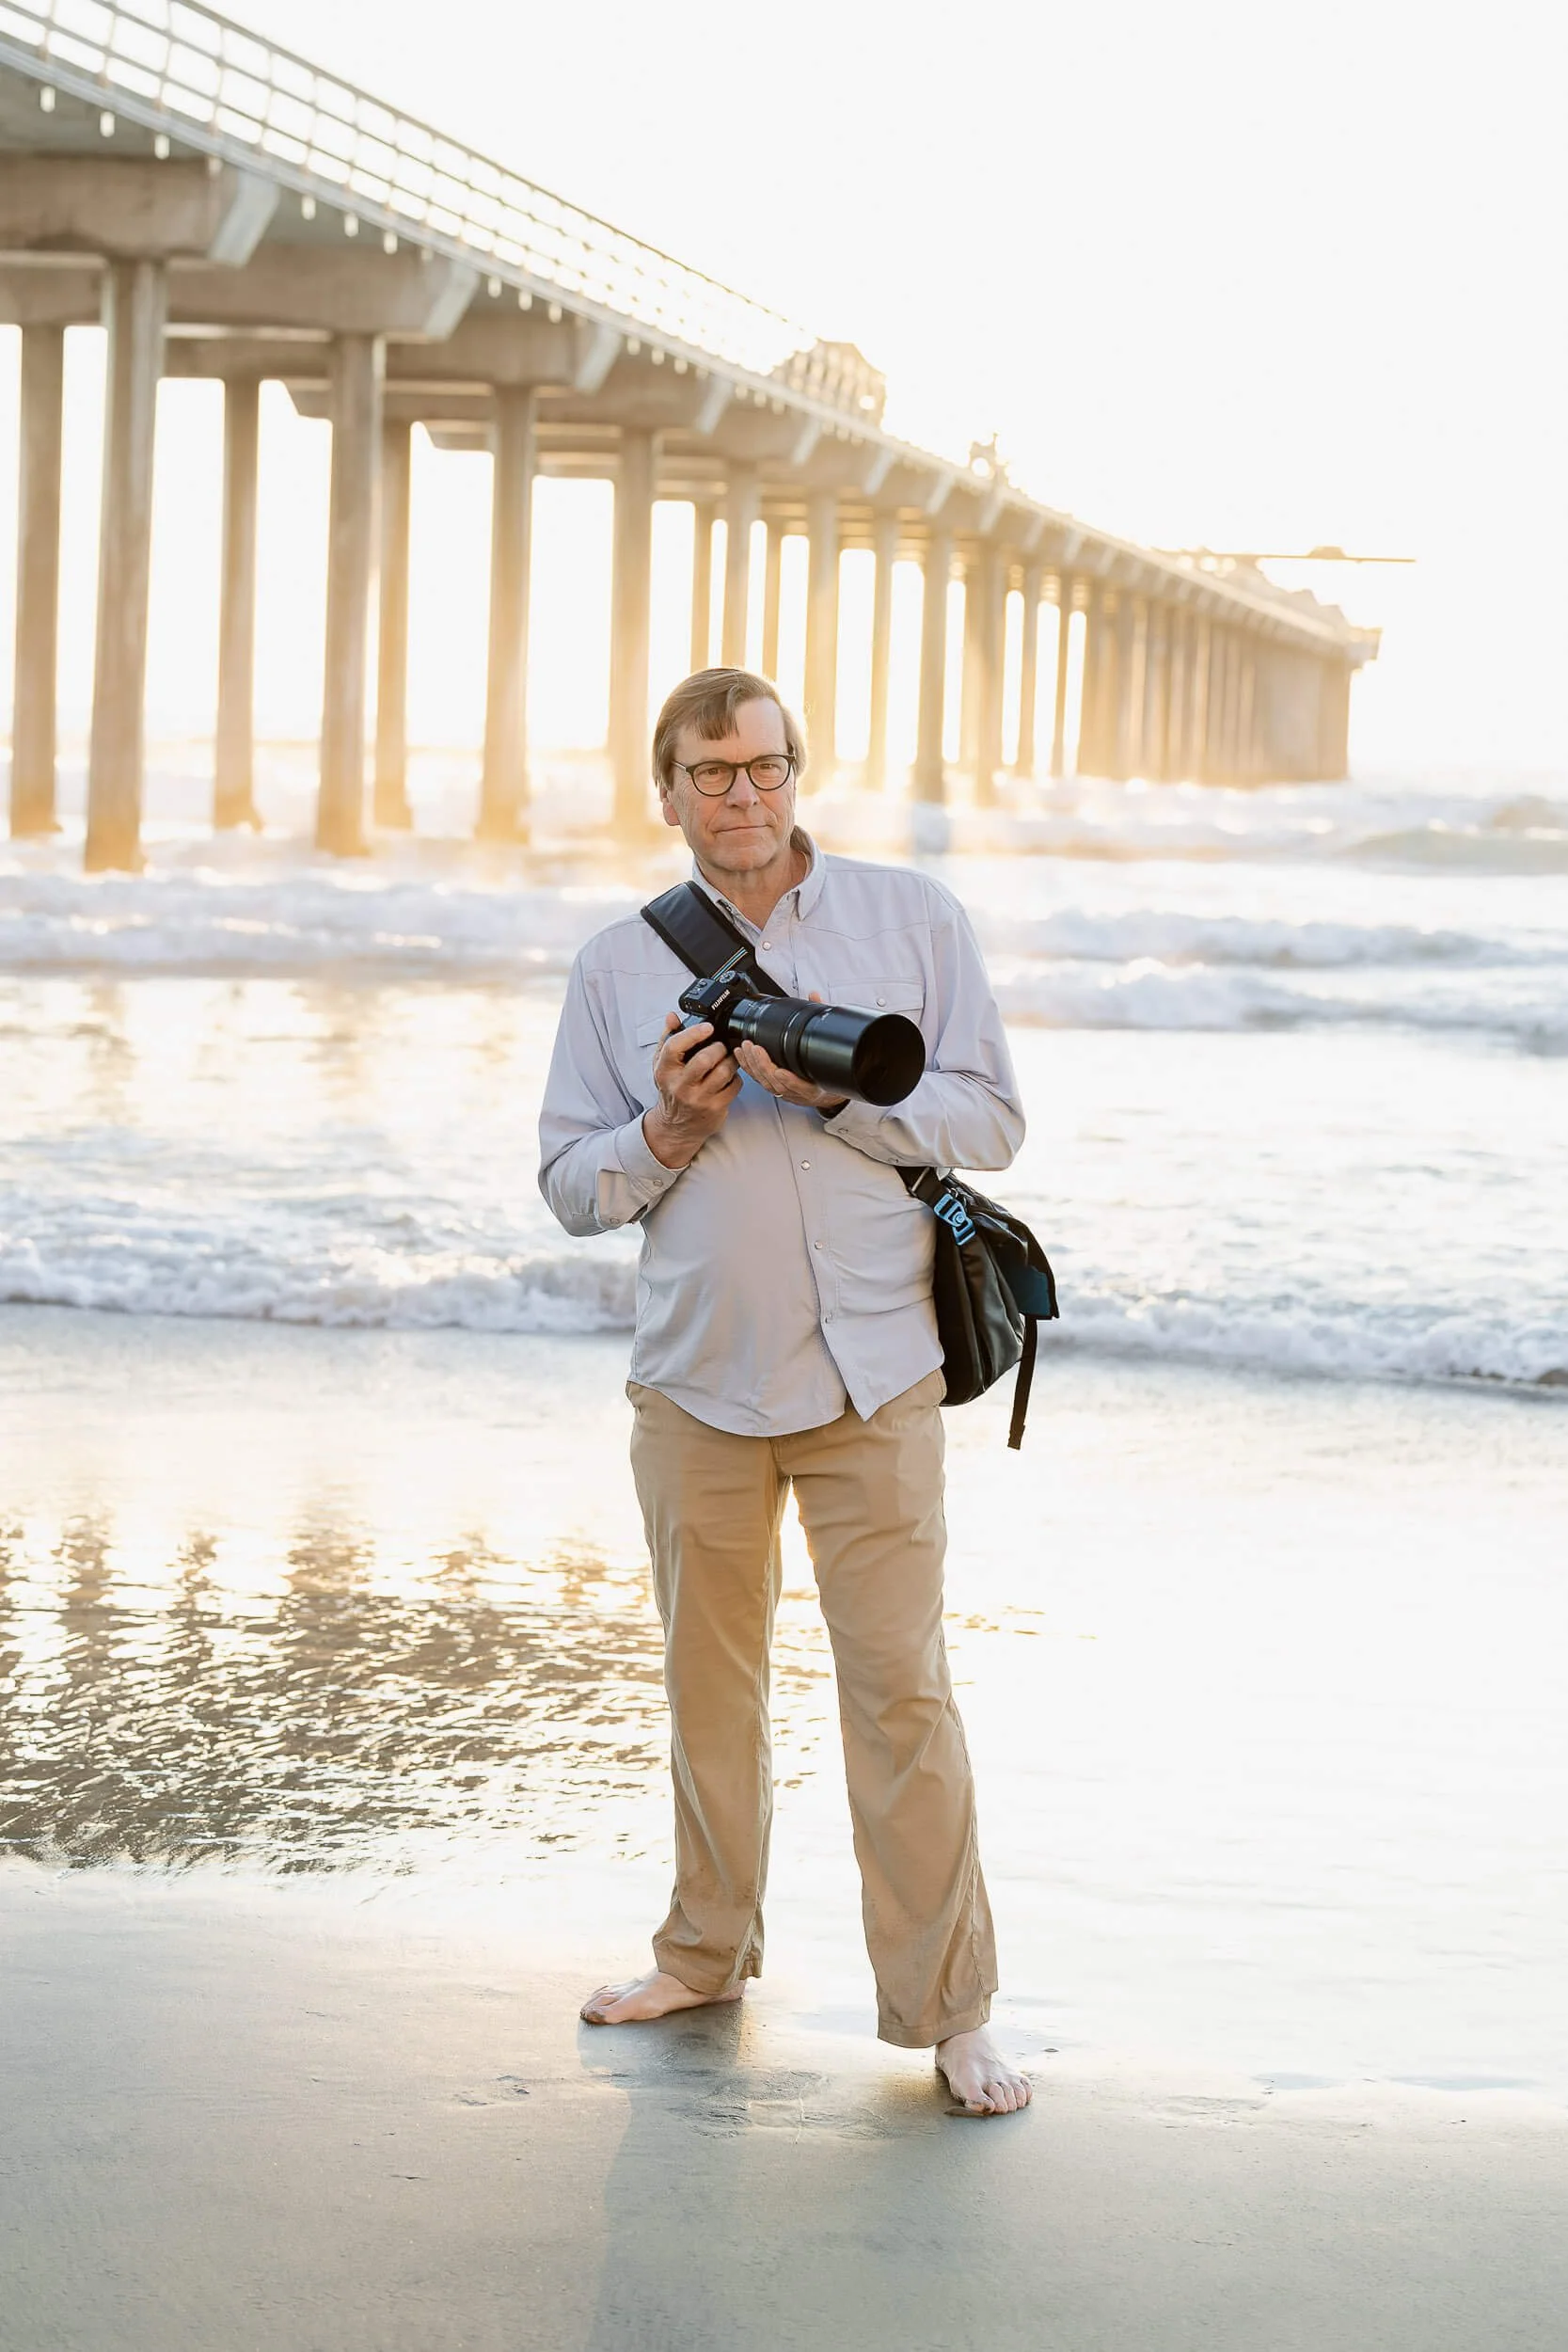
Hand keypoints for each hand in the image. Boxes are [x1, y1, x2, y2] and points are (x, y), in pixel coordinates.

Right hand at [643, 1013, 740, 1168]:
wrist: (676, 1126)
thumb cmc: (672, 1090)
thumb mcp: (662, 1065)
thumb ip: (667, 1038)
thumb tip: (672, 1016)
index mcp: (665, 1071)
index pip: (675, 1047)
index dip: (693, 1033)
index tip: (708, 1027)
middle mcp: (680, 1086)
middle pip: (705, 1059)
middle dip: (718, 1047)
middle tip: (720, 1046)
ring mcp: (699, 1099)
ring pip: (724, 1072)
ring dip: (731, 1061)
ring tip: (728, 1058)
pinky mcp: (715, 1108)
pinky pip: (734, 1085)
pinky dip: (736, 1077)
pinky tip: (729, 1076)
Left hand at [735, 994, 848, 1113]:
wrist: (825, 1088)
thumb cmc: (825, 1068)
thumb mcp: (828, 1045)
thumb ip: (822, 1019)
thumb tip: (814, 996)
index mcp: (814, 1086)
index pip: (802, 1087)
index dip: (791, 1081)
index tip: (781, 1071)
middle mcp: (798, 1092)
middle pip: (776, 1083)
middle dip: (763, 1066)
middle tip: (754, 1049)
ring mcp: (785, 1092)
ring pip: (765, 1082)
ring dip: (753, 1066)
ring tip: (746, 1049)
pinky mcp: (774, 1088)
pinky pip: (758, 1080)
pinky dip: (749, 1068)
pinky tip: (741, 1056)